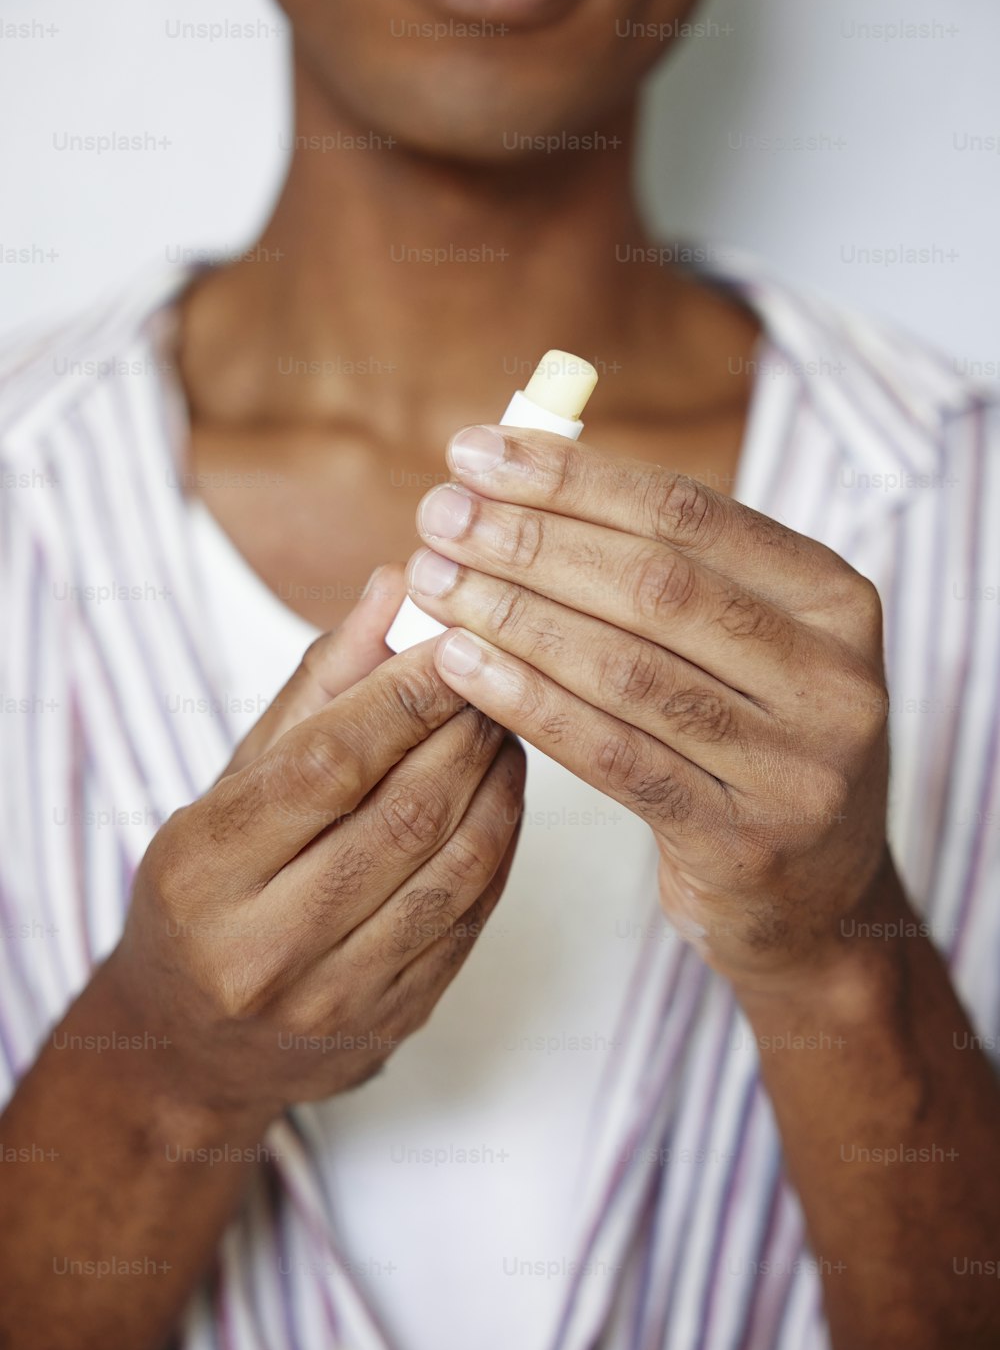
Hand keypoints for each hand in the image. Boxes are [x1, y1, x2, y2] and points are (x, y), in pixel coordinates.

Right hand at [106, 566, 524, 1117]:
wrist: (187, 1051)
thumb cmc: (204, 893)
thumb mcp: (229, 786)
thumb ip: (316, 687)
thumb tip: (391, 589)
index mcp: (202, 870)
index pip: (326, 765)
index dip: (403, 695)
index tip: (453, 639)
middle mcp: (261, 945)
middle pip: (402, 815)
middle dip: (464, 731)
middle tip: (496, 673)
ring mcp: (331, 997)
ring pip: (452, 870)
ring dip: (499, 786)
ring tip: (508, 727)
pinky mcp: (389, 1024)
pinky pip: (470, 921)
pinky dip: (500, 846)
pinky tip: (505, 796)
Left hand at [404, 428, 891, 989]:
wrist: (814, 896)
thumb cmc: (748, 740)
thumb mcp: (740, 643)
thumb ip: (659, 566)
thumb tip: (515, 478)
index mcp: (833, 598)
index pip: (687, 512)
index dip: (571, 478)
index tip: (475, 454)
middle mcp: (834, 676)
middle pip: (656, 585)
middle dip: (531, 541)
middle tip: (438, 516)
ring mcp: (797, 766)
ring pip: (627, 670)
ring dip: (513, 616)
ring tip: (433, 581)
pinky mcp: (744, 842)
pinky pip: (613, 757)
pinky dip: (527, 703)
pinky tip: (458, 665)